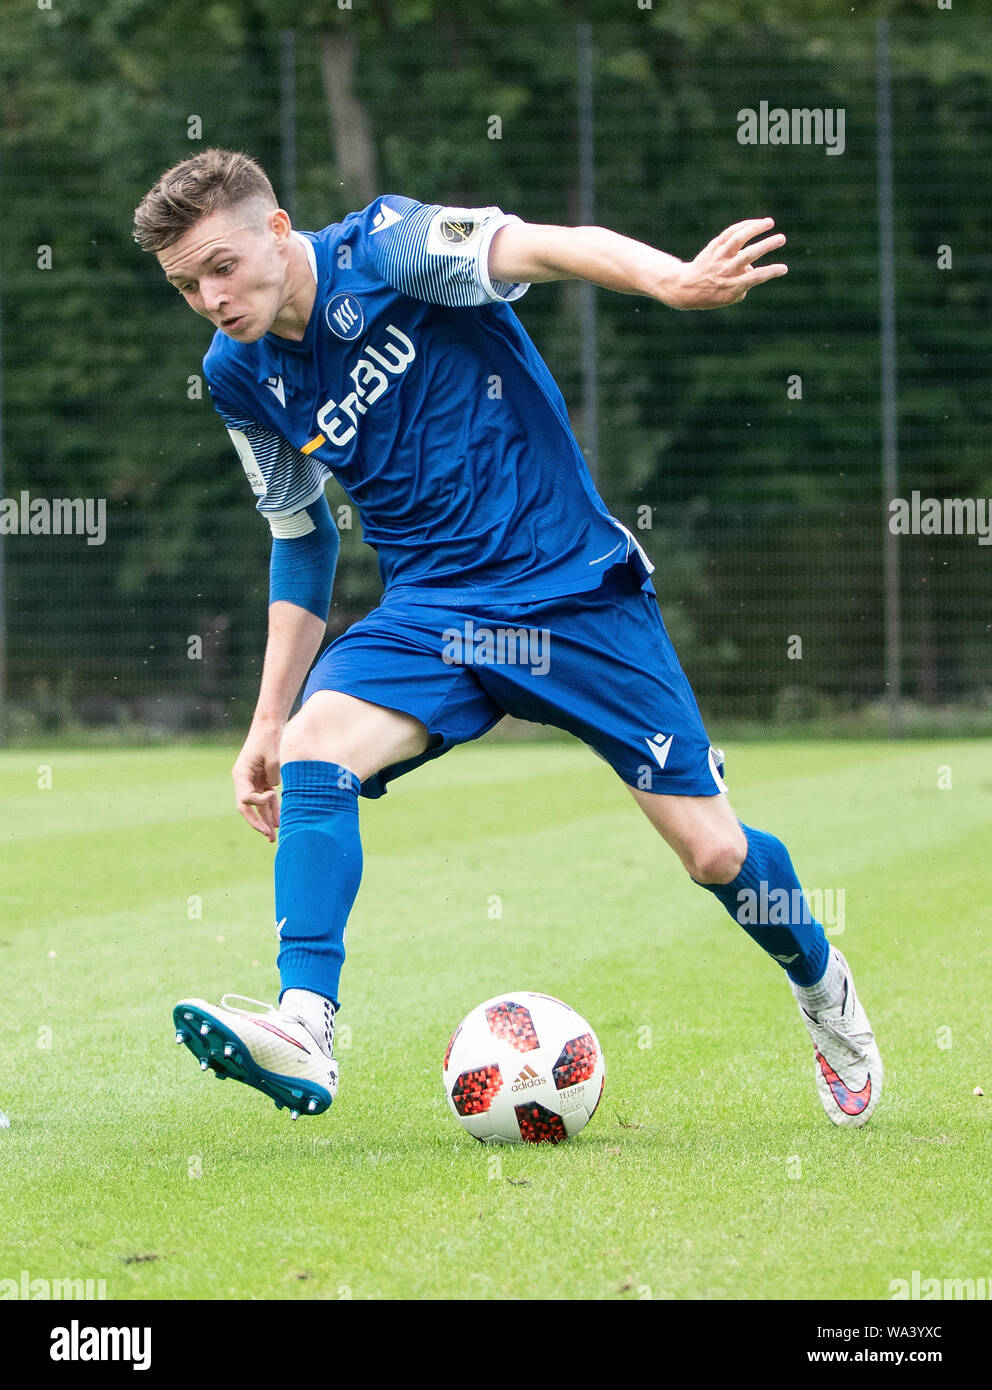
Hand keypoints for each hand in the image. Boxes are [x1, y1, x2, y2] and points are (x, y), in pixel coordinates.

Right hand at [232, 723, 282, 841]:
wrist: (269, 726)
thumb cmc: (268, 738)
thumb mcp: (272, 755)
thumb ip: (273, 774)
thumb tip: (274, 789)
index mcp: (240, 774)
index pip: (245, 798)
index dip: (259, 802)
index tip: (273, 794)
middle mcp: (243, 780)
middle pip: (247, 807)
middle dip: (257, 823)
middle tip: (268, 835)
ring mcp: (252, 781)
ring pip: (258, 806)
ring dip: (265, 820)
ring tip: (273, 836)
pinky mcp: (262, 780)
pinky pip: (266, 799)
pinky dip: (272, 809)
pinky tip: (278, 821)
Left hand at [672, 217, 786, 308]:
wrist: (686, 287)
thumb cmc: (712, 294)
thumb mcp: (729, 298)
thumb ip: (745, 285)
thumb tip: (752, 268)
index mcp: (731, 285)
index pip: (755, 278)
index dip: (770, 272)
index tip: (784, 268)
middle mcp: (725, 270)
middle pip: (748, 255)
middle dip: (766, 246)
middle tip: (782, 238)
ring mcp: (719, 256)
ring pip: (738, 238)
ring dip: (755, 228)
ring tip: (770, 222)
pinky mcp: (714, 246)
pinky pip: (730, 232)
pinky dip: (744, 226)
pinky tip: (757, 223)